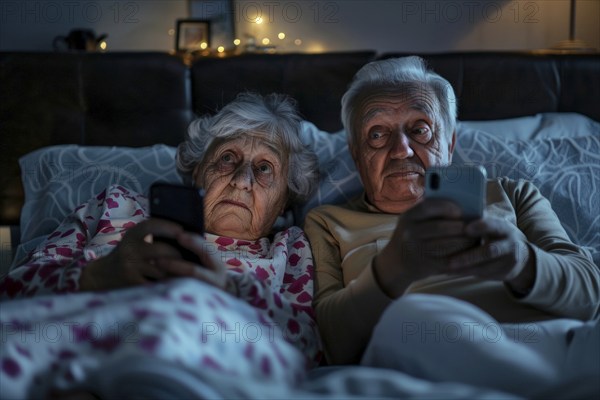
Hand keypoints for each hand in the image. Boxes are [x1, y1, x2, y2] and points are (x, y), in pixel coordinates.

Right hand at [80, 218, 225, 290]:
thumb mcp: (136, 241)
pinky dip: (168, 284)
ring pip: (163, 269)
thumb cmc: (129, 255)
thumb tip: (188, 237)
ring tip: (189, 272)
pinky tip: (176, 284)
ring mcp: (130, 267)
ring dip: (176, 271)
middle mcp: (129, 249)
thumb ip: (155, 237)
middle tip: (192, 259)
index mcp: (133, 234)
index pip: (152, 225)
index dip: (168, 227)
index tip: (182, 231)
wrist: (102, 276)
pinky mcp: (132, 283)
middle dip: (179, 255)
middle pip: (162, 250)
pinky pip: (156, 284)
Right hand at [373, 199, 478, 297]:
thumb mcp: (414, 221)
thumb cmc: (413, 236)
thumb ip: (431, 212)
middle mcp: (409, 232)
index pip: (428, 207)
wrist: (396, 262)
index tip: (460, 211)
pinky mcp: (424, 264)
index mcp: (408, 217)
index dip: (446, 207)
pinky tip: (467, 252)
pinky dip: (460, 256)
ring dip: (463, 241)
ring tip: (474, 238)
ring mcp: (415, 250)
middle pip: (439, 227)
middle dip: (460, 227)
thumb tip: (462, 204)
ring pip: (445, 245)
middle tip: (473, 226)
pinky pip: (447, 260)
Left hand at [447, 217, 534, 294]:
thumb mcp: (493, 225)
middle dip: (469, 256)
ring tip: (446, 269)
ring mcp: (508, 261)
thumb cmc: (497, 235)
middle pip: (490, 251)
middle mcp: (509, 244)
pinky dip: (465, 273)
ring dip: (465, 268)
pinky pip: (483, 275)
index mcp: (504, 228)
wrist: (521, 256)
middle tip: (450, 260)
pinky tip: (450, 272)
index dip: (480, 227)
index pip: (493, 226)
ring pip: (485, 267)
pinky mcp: (504, 273)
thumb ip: (479, 219)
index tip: (465, 229)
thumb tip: (459, 206)